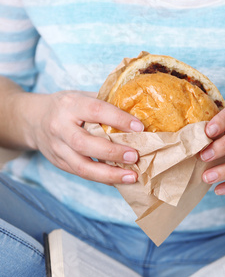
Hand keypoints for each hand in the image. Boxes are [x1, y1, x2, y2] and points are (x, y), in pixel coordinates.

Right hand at [28, 90, 143, 184]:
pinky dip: (103, 179)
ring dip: (109, 174)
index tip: (139, 128)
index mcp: (69, 105)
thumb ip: (105, 103)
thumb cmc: (67, 107)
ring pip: (82, 166)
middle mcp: (59, 127)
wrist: (34, 120)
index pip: (95, 110)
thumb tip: (139, 112)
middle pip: (84, 144)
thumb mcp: (82, 97)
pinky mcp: (59, 163)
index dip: (118, 119)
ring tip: (131, 176)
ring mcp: (57, 148)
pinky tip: (120, 180)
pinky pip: (82, 174)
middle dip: (112, 152)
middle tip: (135, 156)